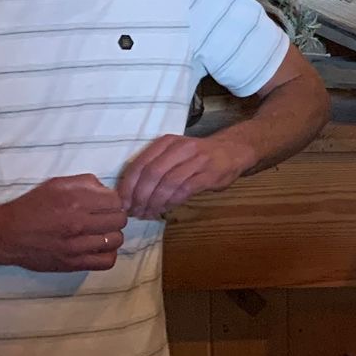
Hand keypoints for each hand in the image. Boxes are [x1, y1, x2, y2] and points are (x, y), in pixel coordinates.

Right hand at [0, 175, 127, 272]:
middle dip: (113, 216)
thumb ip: (85, 183)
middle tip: (102, 218)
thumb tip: (106, 191)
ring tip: (98, 233)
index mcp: (74, 200)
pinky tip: (97, 247)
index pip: (115, 201)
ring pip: (116, 240)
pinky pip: (107, 261)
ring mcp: (76, 246)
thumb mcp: (56, 184)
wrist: (6, 234)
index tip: (104, 204)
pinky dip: (107, 254)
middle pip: (119, 220)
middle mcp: (77, 223)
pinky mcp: (73, 264)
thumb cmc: (31, 207)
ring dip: (110, 235)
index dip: (112, 201)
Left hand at [116, 135, 253, 218]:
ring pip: (167, 183)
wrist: (233, 151)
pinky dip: (171, 202)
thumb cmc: (198, 156)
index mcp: (166, 142)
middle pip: (152, 174)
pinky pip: (184, 190)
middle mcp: (180, 148)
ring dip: (154, 202)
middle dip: (139, 197)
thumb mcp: (174, 153)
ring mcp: (196, 160)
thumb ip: (155, 166)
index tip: (122, 203)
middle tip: (134, 212)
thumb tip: (130, 193)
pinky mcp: (209, 174)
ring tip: (148, 213)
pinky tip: (165, 209)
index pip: (140, 164)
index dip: (128, 186)